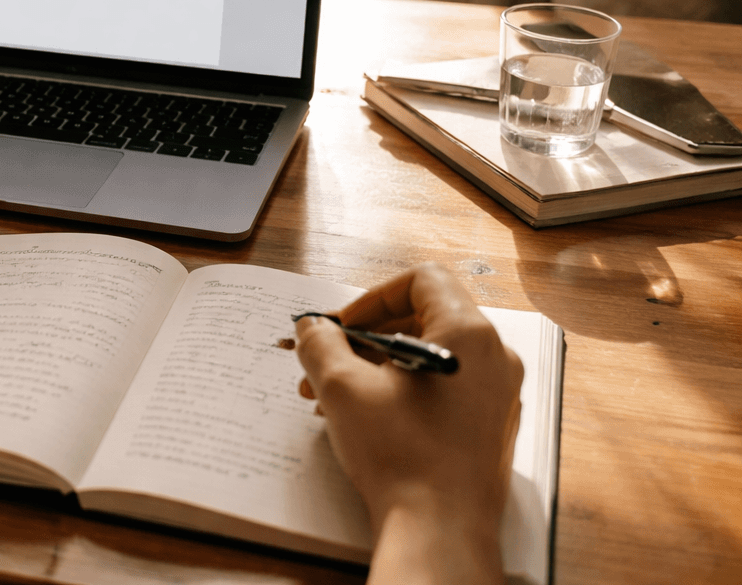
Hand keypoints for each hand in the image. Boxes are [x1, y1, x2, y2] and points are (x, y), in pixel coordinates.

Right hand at [293, 263, 523, 584]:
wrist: (440, 531)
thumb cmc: (403, 458)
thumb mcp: (343, 387)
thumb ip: (321, 343)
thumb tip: (313, 327)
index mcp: (468, 334)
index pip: (421, 279)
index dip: (373, 297)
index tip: (344, 326)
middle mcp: (493, 358)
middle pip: (425, 317)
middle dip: (366, 337)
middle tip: (328, 360)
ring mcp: (497, 395)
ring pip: (430, 356)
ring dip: (378, 366)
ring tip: (333, 396)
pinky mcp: (490, 426)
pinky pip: (444, 388)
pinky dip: (403, 391)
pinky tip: (365, 419)